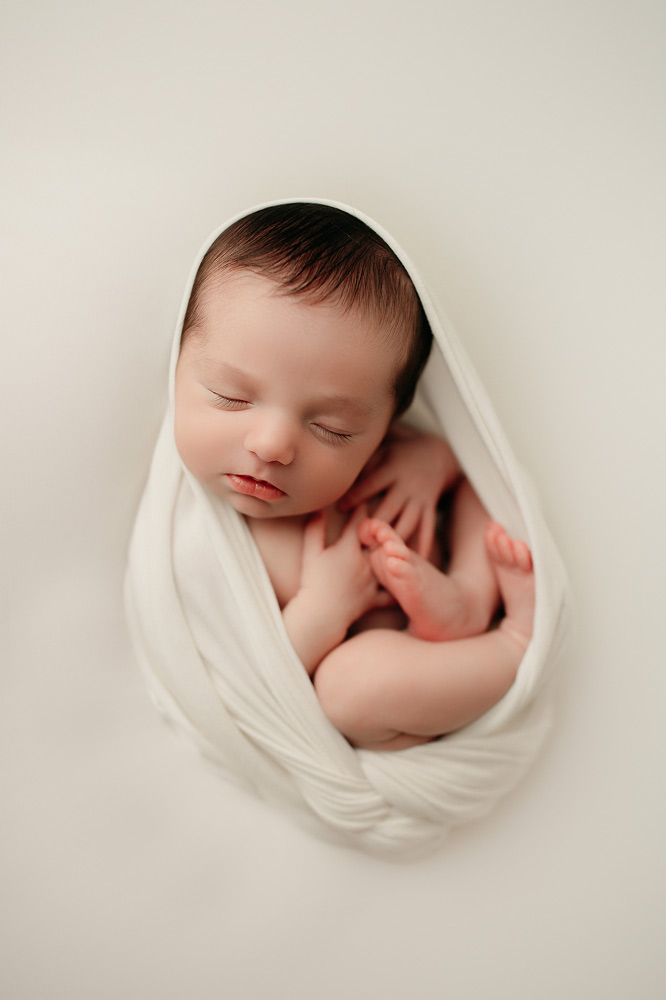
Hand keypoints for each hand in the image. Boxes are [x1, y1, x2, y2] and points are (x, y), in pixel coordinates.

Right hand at [282, 506, 392, 672]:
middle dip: (382, 531)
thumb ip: (315, 529)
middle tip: (387, 522)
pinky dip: (397, 588)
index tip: (365, 502)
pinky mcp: (373, 599)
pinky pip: (390, 593)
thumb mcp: (311, 553)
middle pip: (378, 541)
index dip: (362, 512)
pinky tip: (404, 582)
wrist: (320, 615)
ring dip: (393, 555)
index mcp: (349, 549)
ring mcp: (372, 581)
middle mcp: (365, 562)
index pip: (358, 524)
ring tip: (398, 547)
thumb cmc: (312, 583)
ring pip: (388, 564)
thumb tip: (318, 509)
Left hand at [339, 426, 459, 556]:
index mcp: (393, 470)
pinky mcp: (429, 509)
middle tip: (359, 541)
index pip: (372, 484)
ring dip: (395, 539)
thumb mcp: (383, 453)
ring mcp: (420, 499)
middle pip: (390, 508)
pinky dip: (422, 545)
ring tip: (381, 556)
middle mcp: (407, 485)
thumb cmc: (398, 456)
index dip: (356, 495)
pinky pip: (427, 529)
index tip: (340, 507)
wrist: (435, 455)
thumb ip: (366, 467)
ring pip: (409, 522)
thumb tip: (341, 479)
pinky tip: (413, 560)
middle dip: (375, 525)